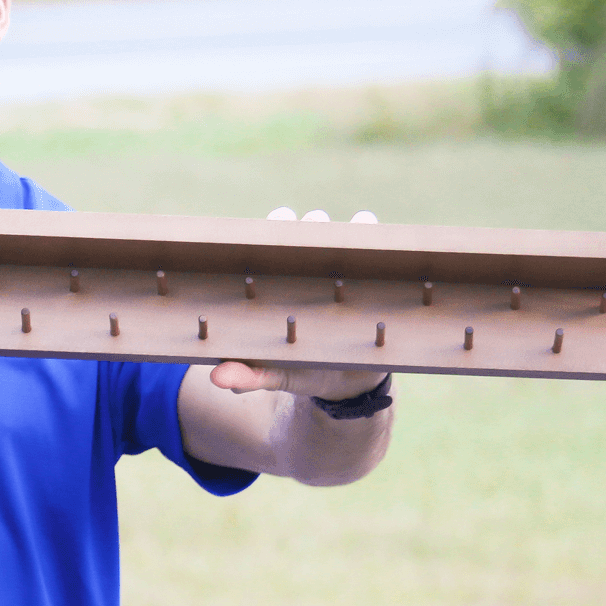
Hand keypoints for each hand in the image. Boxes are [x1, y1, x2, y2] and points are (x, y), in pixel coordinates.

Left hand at [211, 207, 385, 400]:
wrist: (348, 383)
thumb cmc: (299, 369)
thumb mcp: (273, 373)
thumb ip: (247, 375)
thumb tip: (218, 379)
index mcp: (279, 279)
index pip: (273, 240)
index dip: (275, 226)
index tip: (279, 222)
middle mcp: (311, 266)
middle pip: (311, 227)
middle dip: (313, 222)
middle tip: (315, 228)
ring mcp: (346, 270)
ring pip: (350, 233)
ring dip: (353, 228)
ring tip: (356, 237)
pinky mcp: (378, 280)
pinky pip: (384, 253)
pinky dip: (386, 244)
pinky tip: (387, 249)